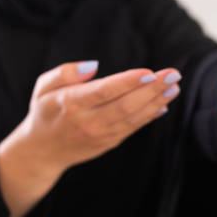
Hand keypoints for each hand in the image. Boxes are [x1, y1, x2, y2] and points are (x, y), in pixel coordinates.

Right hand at [3, 60, 182, 175]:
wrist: (42, 151)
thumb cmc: (45, 110)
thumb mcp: (43, 87)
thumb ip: (65, 72)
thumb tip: (94, 65)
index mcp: (70, 104)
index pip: (103, 91)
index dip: (128, 82)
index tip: (149, 71)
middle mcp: (87, 121)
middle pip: (125, 105)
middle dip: (152, 89)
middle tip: (173, 74)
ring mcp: (100, 135)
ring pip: (133, 118)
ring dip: (156, 102)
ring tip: (174, 87)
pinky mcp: (109, 143)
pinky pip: (133, 128)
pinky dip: (150, 116)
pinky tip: (163, 102)